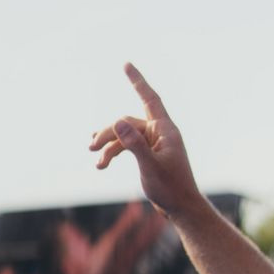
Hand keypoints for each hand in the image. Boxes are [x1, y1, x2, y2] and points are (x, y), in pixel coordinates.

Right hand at [89, 64, 200, 216]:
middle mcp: (160, 133)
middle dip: (109, 132)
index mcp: (166, 130)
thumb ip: (134, 144)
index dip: (138, 81)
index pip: (150, 99)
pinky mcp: (148, 154)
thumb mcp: (150, 166)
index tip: (126, 64)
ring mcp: (154, 143)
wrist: (182, 209)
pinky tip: (101, 164)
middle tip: (91, 147)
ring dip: (109, 146)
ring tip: (95, 160)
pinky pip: (127, 146)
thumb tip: (117, 121)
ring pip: (125, 135)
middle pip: (128, 122)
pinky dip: (114, 153)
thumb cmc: (172, 188)